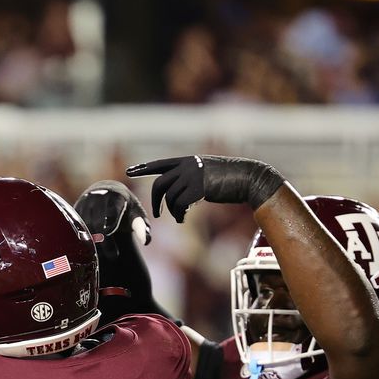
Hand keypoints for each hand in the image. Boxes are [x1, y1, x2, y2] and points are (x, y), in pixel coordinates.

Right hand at [74, 180, 149, 247]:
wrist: (108, 192)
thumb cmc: (125, 208)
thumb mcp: (137, 215)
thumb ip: (143, 227)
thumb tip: (146, 241)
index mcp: (115, 196)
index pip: (111, 215)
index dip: (110, 232)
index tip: (114, 251)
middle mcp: (97, 196)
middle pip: (96, 223)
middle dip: (103, 242)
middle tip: (113, 256)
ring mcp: (84, 202)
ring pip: (83, 226)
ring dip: (92, 242)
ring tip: (102, 254)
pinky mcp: (74, 209)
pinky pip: (75, 227)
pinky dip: (82, 239)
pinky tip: (91, 248)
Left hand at [126, 155, 284, 222]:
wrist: (249, 178)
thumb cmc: (231, 179)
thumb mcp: (207, 174)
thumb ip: (191, 179)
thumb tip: (177, 194)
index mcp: (189, 160)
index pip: (160, 164)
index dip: (144, 168)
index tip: (130, 171)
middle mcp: (188, 166)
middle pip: (159, 184)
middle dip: (154, 201)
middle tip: (157, 214)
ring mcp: (193, 176)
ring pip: (169, 198)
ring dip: (172, 211)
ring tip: (179, 217)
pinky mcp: (198, 188)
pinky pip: (179, 205)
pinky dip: (178, 214)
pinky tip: (183, 218)